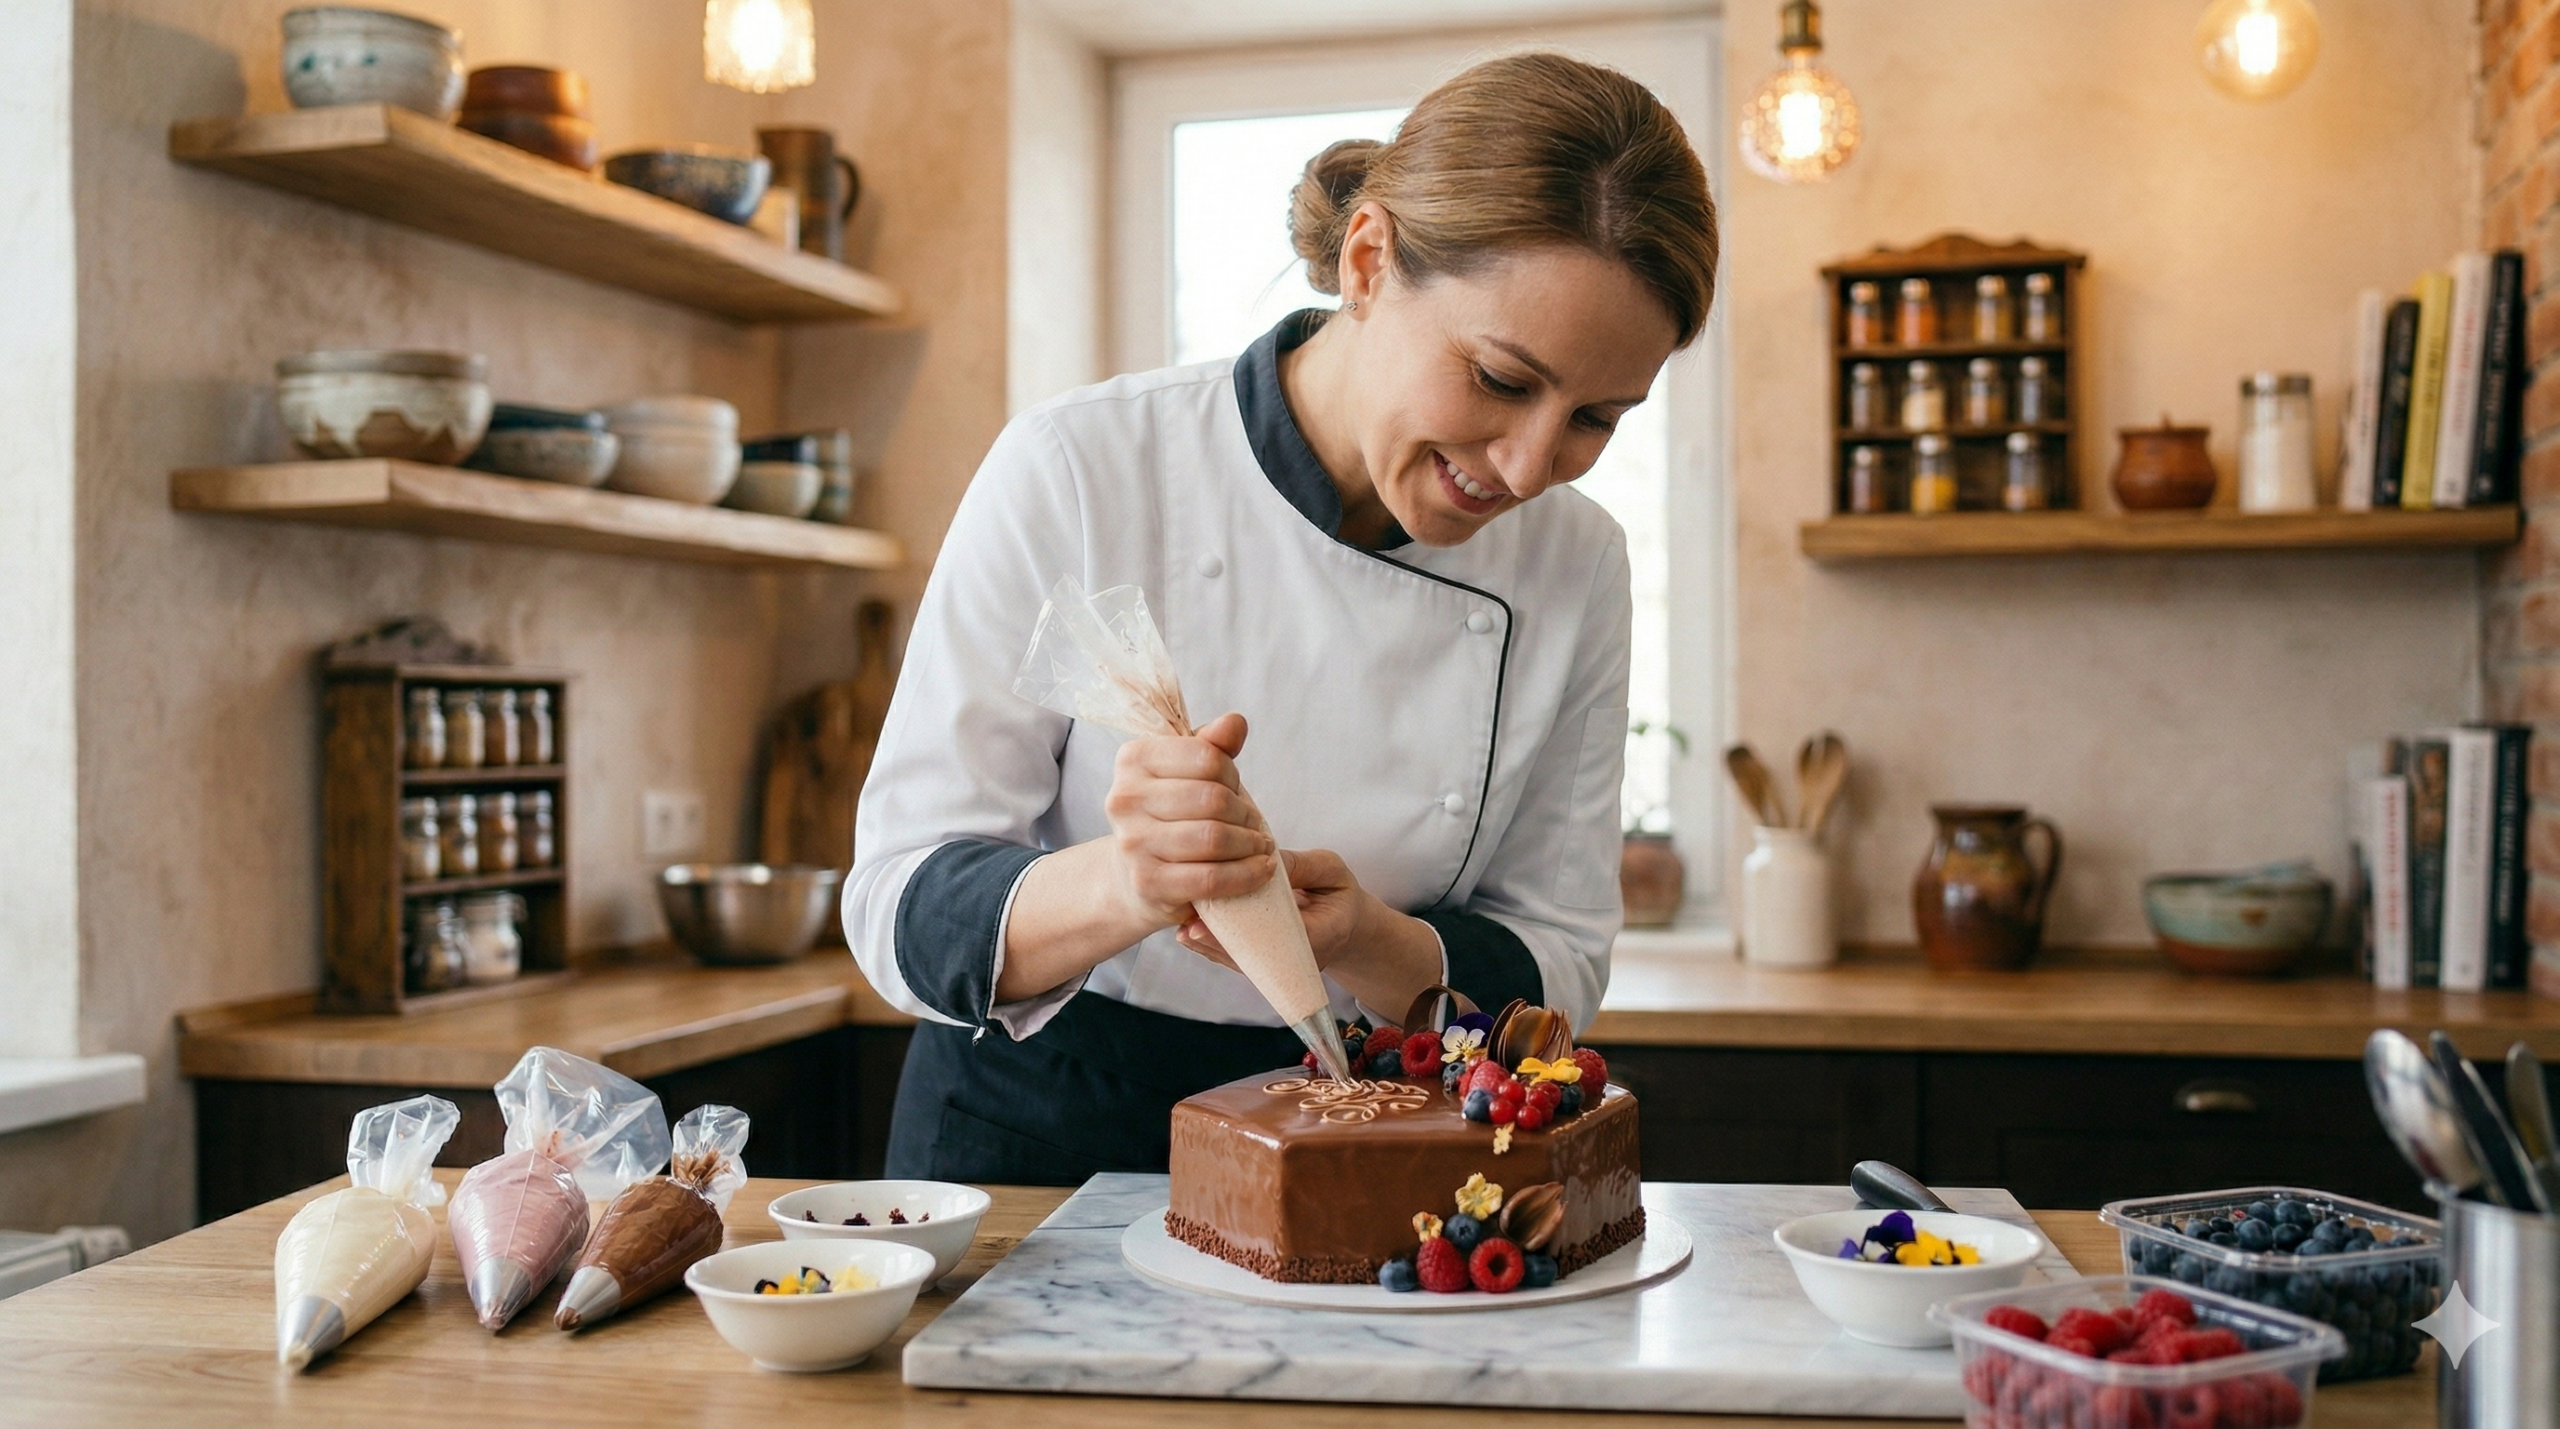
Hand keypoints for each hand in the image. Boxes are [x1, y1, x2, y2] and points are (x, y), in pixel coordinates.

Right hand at [1102, 711, 1274, 930]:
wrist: (1134, 875)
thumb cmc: (1170, 815)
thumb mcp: (1187, 773)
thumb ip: (1212, 745)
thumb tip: (1235, 722)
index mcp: (1134, 758)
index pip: (1207, 756)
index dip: (1231, 774)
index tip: (1234, 789)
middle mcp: (1125, 798)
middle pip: (1213, 798)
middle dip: (1245, 812)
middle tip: (1253, 823)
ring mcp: (1133, 843)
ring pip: (1214, 838)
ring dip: (1250, 843)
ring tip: (1259, 845)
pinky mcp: (1148, 883)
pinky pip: (1211, 878)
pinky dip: (1247, 874)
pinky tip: (1261, 869)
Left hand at [1175, 848, 1438, 1018]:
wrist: (1347, 923)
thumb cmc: (1338, 893)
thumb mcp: (1331, 871)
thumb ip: (1303, 866)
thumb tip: (1267, 857)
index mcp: (1321, 936)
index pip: (1279, 943)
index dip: (1243, 936)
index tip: (1210, 925)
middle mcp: (1296, 958)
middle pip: (1252, 959)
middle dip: (1218, 943)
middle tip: (1188, 928)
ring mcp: (1280, 964)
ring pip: (1241, 961)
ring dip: (1211, 945)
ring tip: (1184, 926)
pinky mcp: (1266, 961)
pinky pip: (1239, 957)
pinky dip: (1215, 944)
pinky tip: (1192, 927)